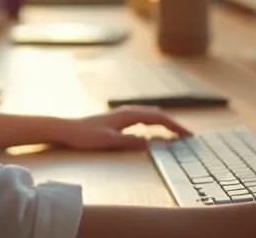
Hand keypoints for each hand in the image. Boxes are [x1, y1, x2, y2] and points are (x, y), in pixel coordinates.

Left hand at [54, 106, 192, 150]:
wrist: (67, 129)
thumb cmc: (86, 136)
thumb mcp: (109, 142)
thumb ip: (130, 142)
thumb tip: (151, 143)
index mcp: (129, 115)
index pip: (158, 118)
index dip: (174, 126)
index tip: (187, 135)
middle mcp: (128, 111)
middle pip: (158, 114)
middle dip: (174, 124)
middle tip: (187, 136)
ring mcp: (124, 114)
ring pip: (151, 115)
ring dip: (165, 123)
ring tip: (176, 133)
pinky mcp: (119, 119)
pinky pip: (143, 118)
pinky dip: (155, 123)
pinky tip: (155, 130)